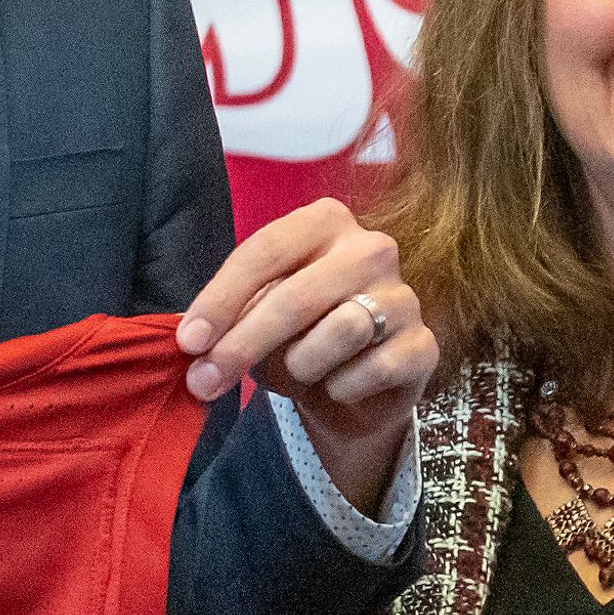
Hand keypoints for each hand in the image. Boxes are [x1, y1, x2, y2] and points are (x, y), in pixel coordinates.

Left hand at [176, 200, 434, 514]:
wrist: (354, 392)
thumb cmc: (296, 339)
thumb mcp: (257, 318)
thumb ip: (233, 317)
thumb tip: (197, 345)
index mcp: (324, 222)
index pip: (265, 251)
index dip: (221, 299)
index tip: (189, 342)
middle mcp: (372, 248)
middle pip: (295, 296)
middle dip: (243, 344)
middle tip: (205, 382)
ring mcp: (404, 296)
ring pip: (338, 332)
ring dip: (302, 364)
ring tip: (299, 370)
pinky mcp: (424, 345)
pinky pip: (371, 370)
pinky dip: (342, 388)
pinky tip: (340, 386)